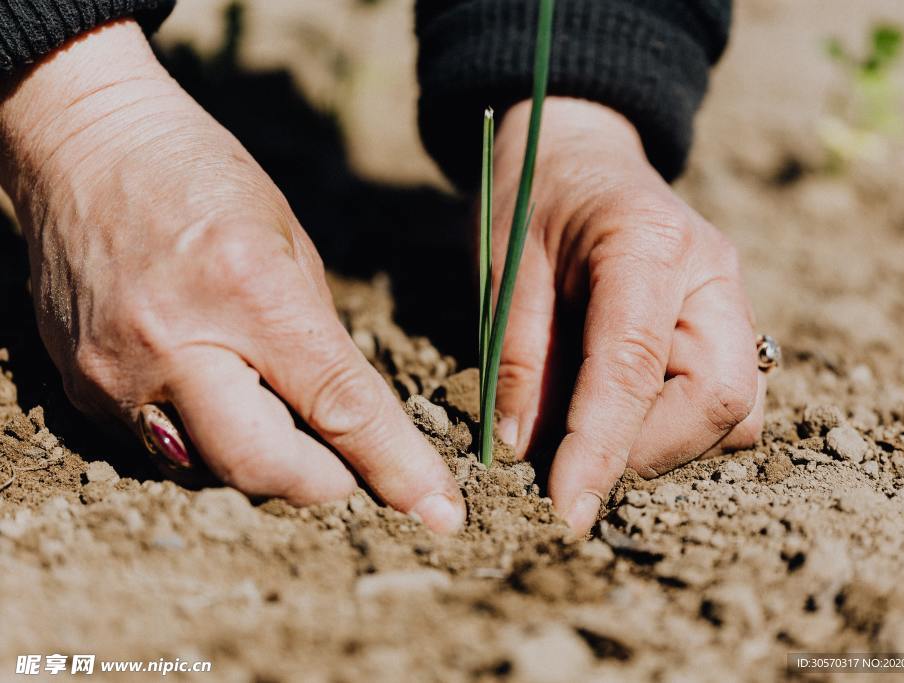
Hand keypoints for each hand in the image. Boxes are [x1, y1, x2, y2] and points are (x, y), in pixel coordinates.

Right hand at [0, 20, 464, 532]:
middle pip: (265, 469)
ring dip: (264, 464)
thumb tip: (351, 417)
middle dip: (324, 484)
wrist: (83, 146)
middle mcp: (175, 344)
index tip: (439, 513)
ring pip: (212, 472)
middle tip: (350, 469)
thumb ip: (320, 337)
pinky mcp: (81, 389)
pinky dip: (206, 440)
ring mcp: (117, 374)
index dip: (396, 468)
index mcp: (248, 291)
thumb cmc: (201, 177)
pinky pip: (162, 449)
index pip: (338, 406)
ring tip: (277, 414)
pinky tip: (216, 393)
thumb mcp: (289, 241)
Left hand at [490, 98, 764, 536]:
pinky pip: (730, 399)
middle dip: (648, 451)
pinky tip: (626, 410)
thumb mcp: (505, 263)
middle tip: (576, 460)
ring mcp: (732, 298)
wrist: (580, 151)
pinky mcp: (730, 323)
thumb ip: (517, 354)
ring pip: (737, 410)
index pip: (634, 367)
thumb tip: (523, 449)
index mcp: (648, 243)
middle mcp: (712, 273)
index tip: (567, 509)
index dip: (601, 448)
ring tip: (596, 430)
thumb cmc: (534, 197)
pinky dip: (680, 426)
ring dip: (668, 444)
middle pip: (720, 399)